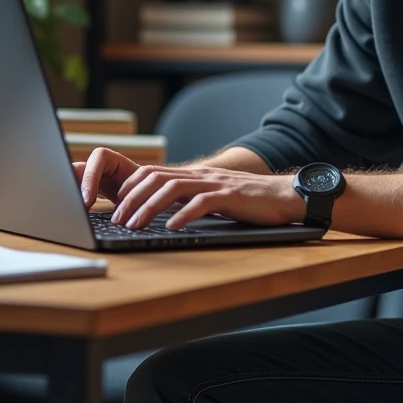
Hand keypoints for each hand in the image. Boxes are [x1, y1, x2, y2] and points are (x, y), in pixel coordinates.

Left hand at [74, 148, 305, 229]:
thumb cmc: (251, 201)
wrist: (286, 194)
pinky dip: (183, 216)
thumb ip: (193, 199)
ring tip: (135, 225)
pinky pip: (202, 203)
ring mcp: (217, 184)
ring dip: (150, 208)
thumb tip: (165, 215)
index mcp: (196, 175)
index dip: (131, 187)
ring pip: (173, 189)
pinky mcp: (231, 197)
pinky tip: (172, 228)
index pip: (153, 173)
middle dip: (132, 199)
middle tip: (118, 219)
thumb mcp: (216, 197)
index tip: (117, 205)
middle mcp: (203, 175)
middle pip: (157, 178)